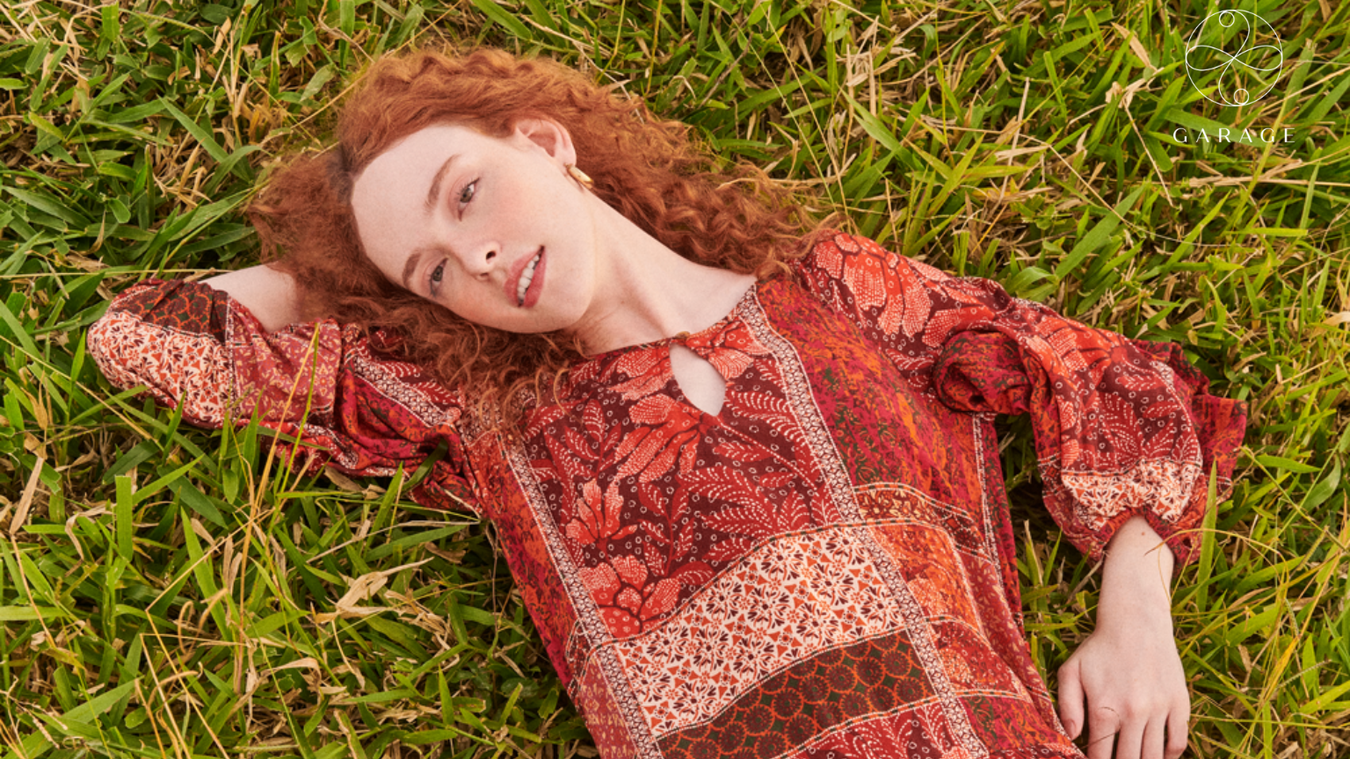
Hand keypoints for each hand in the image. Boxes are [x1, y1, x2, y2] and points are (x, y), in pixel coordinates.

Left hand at [1058, 516, 1189, 758]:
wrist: (1135, 623)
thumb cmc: (1098, 649)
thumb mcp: (1071, 671)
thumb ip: (1067, 707)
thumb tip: (1072, 737)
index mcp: (1103, 709)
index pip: (1099, 756)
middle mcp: (1133, 714)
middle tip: (1114, 758)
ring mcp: (1158, 710)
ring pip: (1154, 756)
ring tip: (1133, 755)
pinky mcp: (1179, 704)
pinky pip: (1179, 742)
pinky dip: (1170, 755)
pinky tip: (1157, 754)